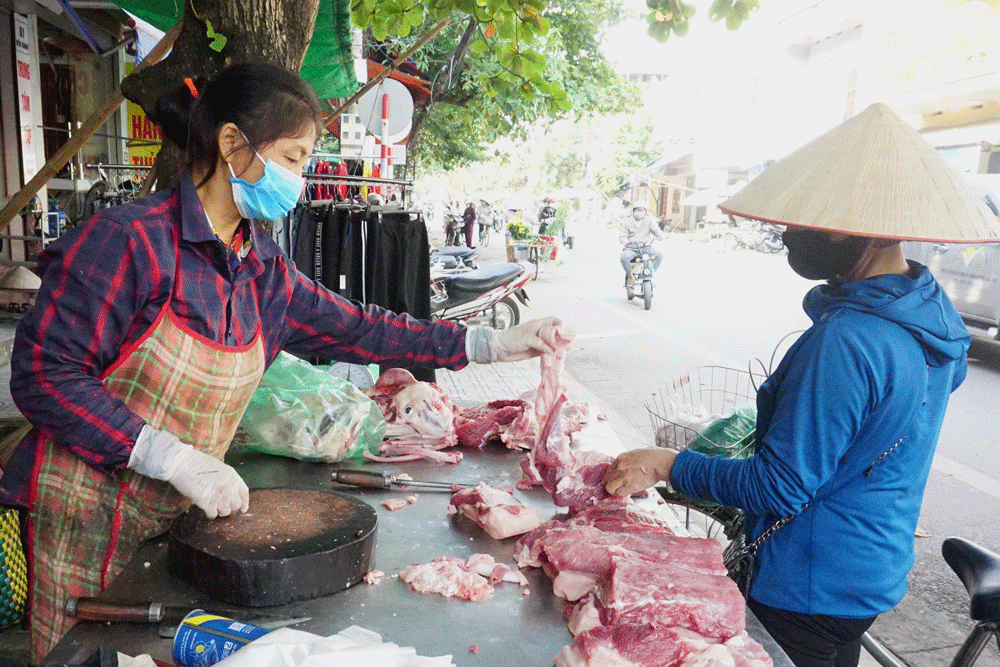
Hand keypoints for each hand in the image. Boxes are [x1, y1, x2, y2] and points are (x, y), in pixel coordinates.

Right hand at [128, 426, 248, 518]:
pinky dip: (209, 514)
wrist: (181, 463)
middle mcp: (228, 485)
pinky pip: (212, 514)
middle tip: (222, 508)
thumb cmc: (197, 465)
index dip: (244, 503)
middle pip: (236, 505)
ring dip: (219, 511)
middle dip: (230, 508)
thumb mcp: (219, 469)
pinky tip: (205, 509)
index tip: (242, 509)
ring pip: (225, 512)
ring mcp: (218, 494)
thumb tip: (231, 495)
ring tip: (212, 506)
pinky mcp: (206, 502)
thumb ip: (227, 481)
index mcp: (232, 475)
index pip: (243, 493)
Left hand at [496, 317, 566, 361]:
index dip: (559, 324)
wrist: (500, 349)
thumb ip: (540, 343)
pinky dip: (551, 355)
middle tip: (566, 345)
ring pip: (552, 344)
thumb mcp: (526, 338)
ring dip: (558, 348)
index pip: (553, 321)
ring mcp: (539, 342)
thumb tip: (551, 349)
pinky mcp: (536, 351)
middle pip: (555, 333)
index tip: (562, 332)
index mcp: (538, 325)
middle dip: (561, 338)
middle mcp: (540, 333)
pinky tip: (554, 358)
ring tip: (562, 352)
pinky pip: (547, 352)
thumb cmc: (511, 338)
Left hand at [603, 448, 676, 496]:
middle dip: (609, 483)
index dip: (610, 476)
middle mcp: (620, 467)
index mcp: (621, 457)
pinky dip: (621, 494)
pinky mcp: (631, 486)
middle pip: (607, 478)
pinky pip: (620, 493)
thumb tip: (628, 465)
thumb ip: (629, 459)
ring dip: (613, 490)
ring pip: (610, 488)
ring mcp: (624, 477)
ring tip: (617, 491)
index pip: (609, 469)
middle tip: (613, 486)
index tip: (612, 479)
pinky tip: (625, 492)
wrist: (660, 462)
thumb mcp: (636, 453)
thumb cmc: (653, 456)